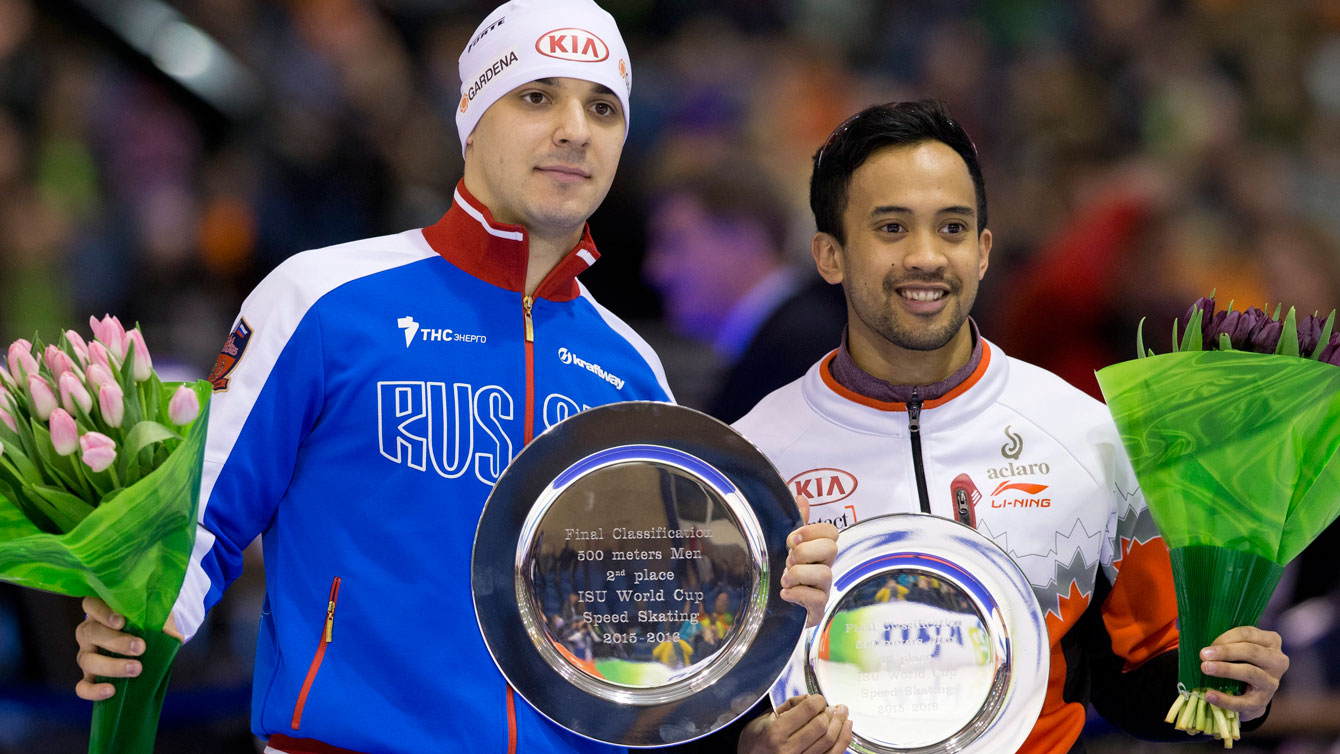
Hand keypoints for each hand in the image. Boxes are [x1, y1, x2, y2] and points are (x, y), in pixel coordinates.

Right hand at [74, 596, 181, 700]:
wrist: (143, 642)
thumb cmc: (146, 623)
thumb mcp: (154, 618)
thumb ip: (163, 624)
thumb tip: (176, 638)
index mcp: (100, 611)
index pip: (92, 605)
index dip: (103, 613)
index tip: (122, 621)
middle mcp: (88, 631)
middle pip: (91, 633)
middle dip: (116, 642)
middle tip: (140, 648)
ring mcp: (86, 653)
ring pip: (87, 660)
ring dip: (111, 666)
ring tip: (136, 669)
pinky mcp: (89, 675)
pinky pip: (83, 686)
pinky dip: (92, 690)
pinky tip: (110, 691)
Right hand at [738, 694, 851, 753]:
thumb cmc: (754, 741)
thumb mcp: (763, 719)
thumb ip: (788, 706)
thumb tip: (811, 699)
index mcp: (776, 732)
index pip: (808, 710)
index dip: (819, 701)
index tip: (819, 699)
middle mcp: (789, 749)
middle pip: (822, 726)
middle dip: (832, 713)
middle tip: (835, 707)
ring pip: (830, 741)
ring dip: (841, 724)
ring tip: (843, 714)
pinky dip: (844, 739)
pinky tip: (847, 727)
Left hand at [780, 495, 837, 626]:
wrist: (779, 610)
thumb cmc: (788, 575)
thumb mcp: (789, 547)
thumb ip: (797, 523)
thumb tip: (801, 497)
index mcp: (819, 550)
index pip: (831, 532)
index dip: (812, 531)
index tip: (792, 538)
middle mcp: (825, 567)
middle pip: (831, 549)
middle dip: (805, 551)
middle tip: (789, 558)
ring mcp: (824, 588)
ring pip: (824, 574)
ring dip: (798, 574)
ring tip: (785, 578)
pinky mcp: (818, 608)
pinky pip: (816, 598)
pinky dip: (797, 593)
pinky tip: (785, 593)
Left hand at [1200, 626, 1288, 721]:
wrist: (1250, 692)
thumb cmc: (1240, 661)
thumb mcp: (1236, 646)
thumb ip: (1221, 638)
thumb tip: (1188, 628)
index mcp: (1271, 641)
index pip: (1249, 634)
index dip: (1227, 637)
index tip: (1210, 642)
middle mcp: (1277, 660)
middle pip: (1251, 651)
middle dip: (1226, 652)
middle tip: (1203, 654)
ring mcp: (1272, 682)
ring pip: (1250, 673)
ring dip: (1226, 670)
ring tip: (1205, 668)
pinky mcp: (1262, 702)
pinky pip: (1244, 701)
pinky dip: (1225, 699)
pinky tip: (1209, 695)